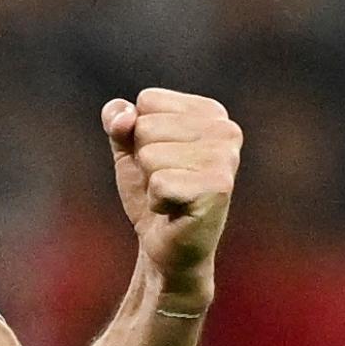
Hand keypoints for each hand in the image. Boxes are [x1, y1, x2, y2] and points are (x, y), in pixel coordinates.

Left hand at [102, 89, 242, 306]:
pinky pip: (159, 182)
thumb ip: (118, 120)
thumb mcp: (127, 147)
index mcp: (210, 112)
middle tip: (165, 181)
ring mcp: (225, 159)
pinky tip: (174, 210)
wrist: (165, 245)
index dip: (138, 132)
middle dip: (143, 158)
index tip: (160, 158)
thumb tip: (123, 117)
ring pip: (150, 154)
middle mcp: (226, 130)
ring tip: (171, 195)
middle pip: (146, 126)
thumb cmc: (151, 190)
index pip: (148, 100)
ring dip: (150, 181)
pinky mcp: (218, 188)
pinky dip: (156, 200)